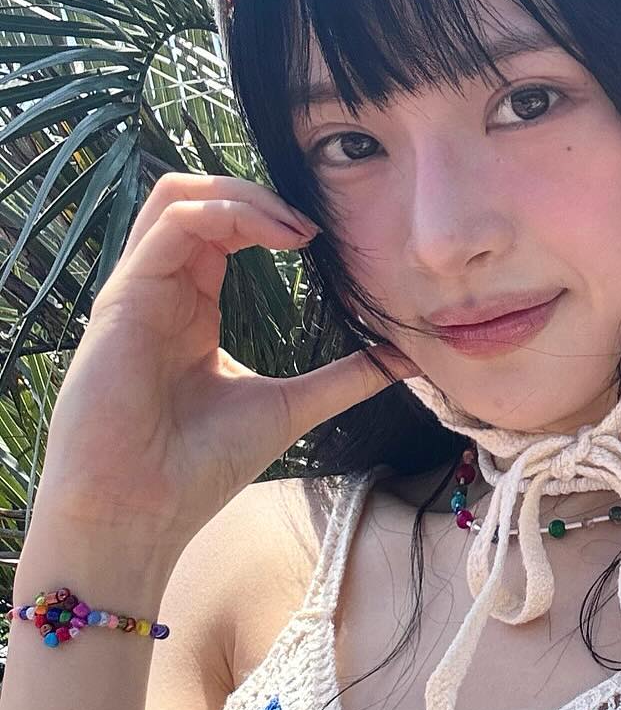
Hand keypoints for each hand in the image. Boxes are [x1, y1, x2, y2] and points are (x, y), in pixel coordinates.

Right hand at [32, 171, 417, 553]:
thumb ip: (345, 377)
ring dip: (242, 194)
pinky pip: (170, 223)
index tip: (325, 240)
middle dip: (258, 194)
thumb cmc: (198, 469)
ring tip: (296, 228)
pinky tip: (274, 238)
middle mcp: (161, 290)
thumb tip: (406, 358)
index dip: (272, 217)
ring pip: (177, 195)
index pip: (222, 228)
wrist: (141, 515)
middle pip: (197, 197)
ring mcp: (138, 290)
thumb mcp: (291, 407)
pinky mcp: (124, 297)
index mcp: (191, 308)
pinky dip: (225, 213)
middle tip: (314, 226)